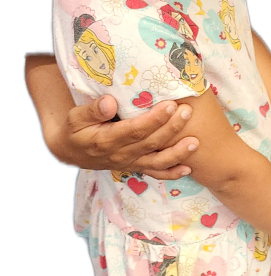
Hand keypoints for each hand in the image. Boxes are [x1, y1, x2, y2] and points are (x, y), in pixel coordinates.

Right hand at [50, 95, 199, 178]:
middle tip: (187, 112)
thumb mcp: (75, 117)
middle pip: (150, 143)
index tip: (170, 105)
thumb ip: (92, 110)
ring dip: (177, 153)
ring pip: (156, 161)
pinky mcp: (135, 166)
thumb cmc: (75, 129)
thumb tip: (109, 102)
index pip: (134, 130)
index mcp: (106, 140)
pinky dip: (171, 173)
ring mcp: (130, 163)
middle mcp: (121, 155)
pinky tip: (188, 169)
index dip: (154, 119)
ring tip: (195, 142)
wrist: (70, 151)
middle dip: (171, 129)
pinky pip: (154, 173)